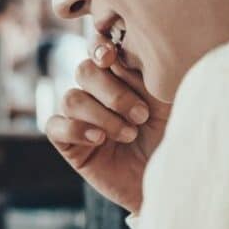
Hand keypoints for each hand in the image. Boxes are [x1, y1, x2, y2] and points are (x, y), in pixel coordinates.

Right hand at [46, 39, 171, 213]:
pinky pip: (55, 126)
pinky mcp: (68, 143)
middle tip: (141, 115)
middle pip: (84, 70)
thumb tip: (124, 52)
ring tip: (128, 134)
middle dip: (113, 92)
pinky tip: (100, 140)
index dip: (100, 48)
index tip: (111, 57)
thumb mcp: (169, 101)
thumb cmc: (173, 138)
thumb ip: (150, 73)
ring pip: (71, 98)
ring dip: (102, 115)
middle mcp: (96, 93)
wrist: (168, 181)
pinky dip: (76, 129)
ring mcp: (79, 117)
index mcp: (121, 76)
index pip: (100, 49)